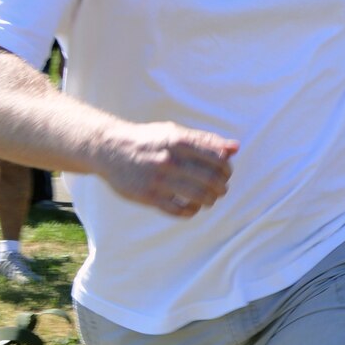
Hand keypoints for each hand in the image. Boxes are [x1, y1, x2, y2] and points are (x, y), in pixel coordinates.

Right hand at [98, 121, 240, 217]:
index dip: (227, 169)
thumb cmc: (148, 140)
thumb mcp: (175, 132)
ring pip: (199, 197)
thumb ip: (206, 140)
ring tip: (209, 199)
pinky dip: (191, 211)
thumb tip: (235, 147)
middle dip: (221, 187)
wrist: (108, 148)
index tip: (225, 173)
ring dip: (210, 200)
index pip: (218, 159)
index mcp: (179, 141)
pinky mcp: (147, 196)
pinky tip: (191, 206)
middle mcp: (170, 160)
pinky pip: (179, 210)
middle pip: (212, 180)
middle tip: (220, 189)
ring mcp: (158, 179)